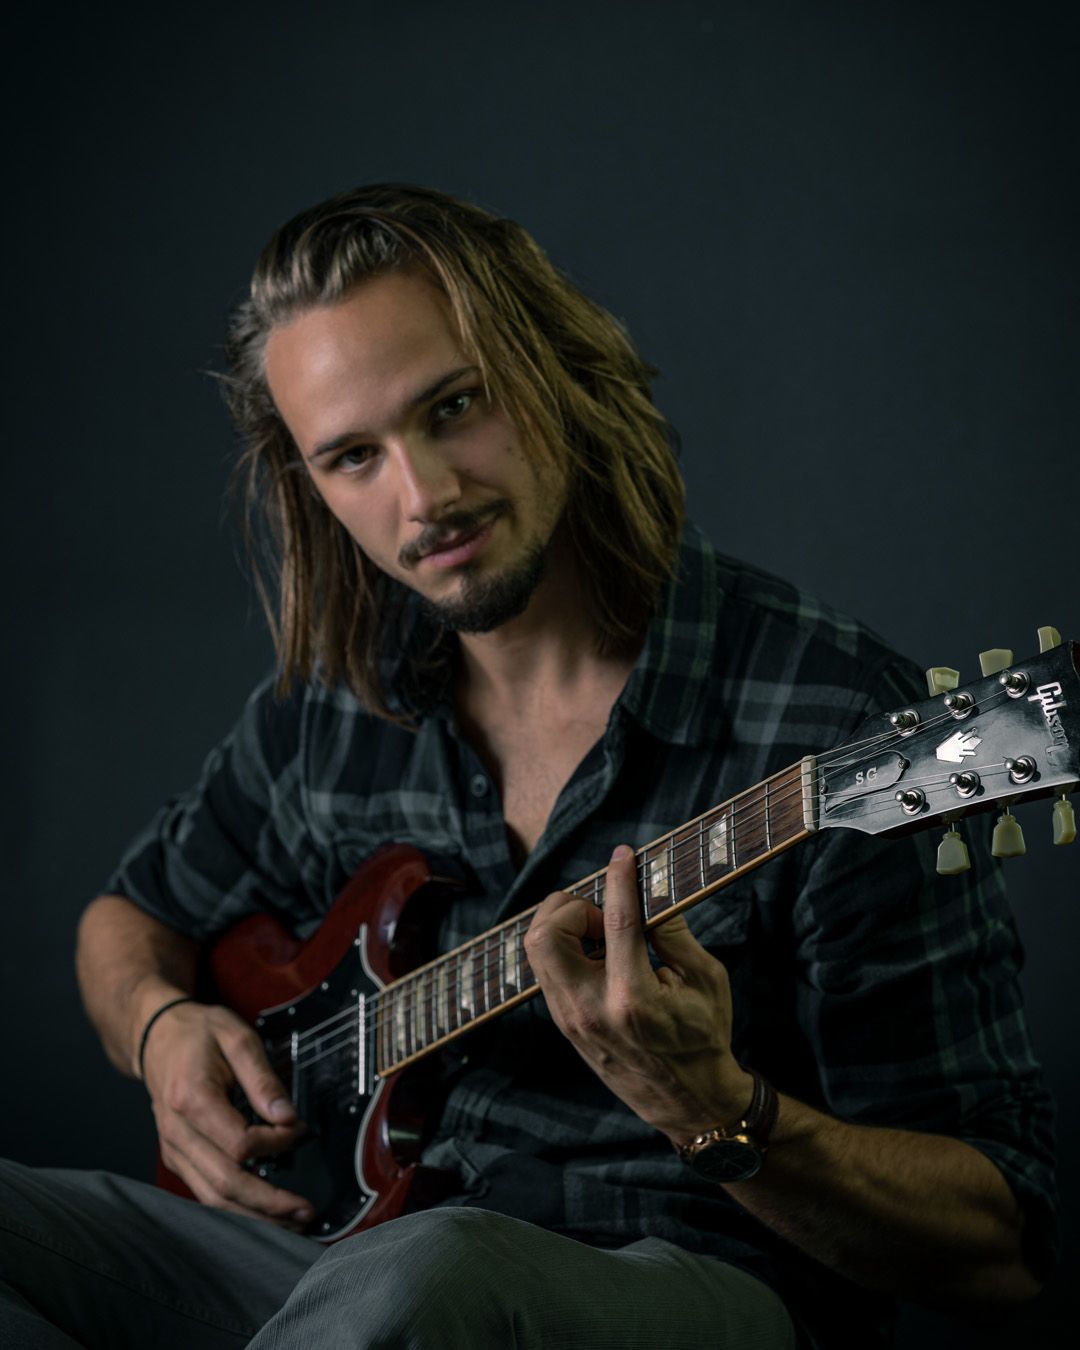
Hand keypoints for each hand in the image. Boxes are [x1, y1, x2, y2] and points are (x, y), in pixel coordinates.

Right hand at [140, 998, 312, 1228]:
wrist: (158, 1037)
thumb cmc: (199, 1034)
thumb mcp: (238, 1038)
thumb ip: (263, 1079)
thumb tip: (287, 1117)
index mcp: (191, 1100)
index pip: (239, 1144)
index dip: (275, 1144)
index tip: (299, 1129)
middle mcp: (176, 1133)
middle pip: (224, 1184)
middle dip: (269, 1204)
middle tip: (306, 1211)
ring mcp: (172, 1149)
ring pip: (212, 1198)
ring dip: (254, 1215)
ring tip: (291, 1222)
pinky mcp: (177, 1158)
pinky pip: (204, 1192)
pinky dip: (235, 1208)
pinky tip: (262, 1211)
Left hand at [524, 845, 752, 1143]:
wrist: (687, 1101)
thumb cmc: (704, 1036)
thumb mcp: (706, 979)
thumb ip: (674, 932)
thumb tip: (649, 887)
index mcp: (634, 998)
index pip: (615, 921)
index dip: (618, 879)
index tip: (623, 855)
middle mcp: (592, 1009)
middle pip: (548, 933)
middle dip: (571, 905)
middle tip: (603, 911)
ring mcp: (571, 1019)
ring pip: (537, 948)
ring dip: (563, 923)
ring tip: (600, 929)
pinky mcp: (563, 1023)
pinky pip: (545, 968)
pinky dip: (563, 945)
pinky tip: (594, 948)